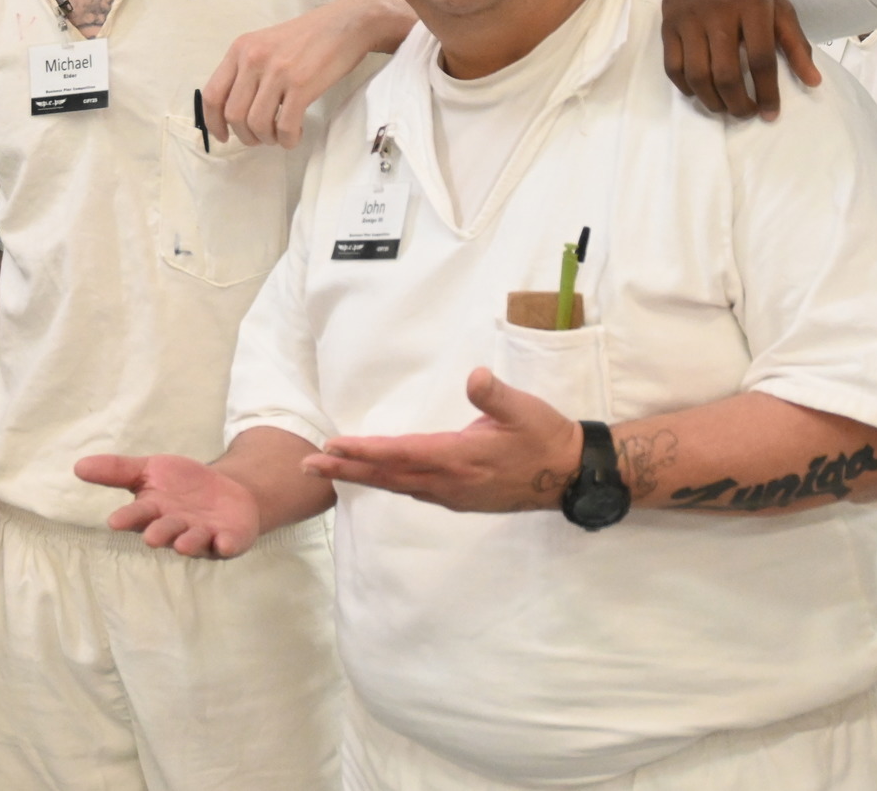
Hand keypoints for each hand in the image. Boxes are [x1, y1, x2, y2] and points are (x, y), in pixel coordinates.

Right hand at [75, 453, 262, 557]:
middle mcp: (175, 529)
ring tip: (182, 543)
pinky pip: (227, 544)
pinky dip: (225, 544)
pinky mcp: (229, 539)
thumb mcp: (150, 470)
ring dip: (187, 543)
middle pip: (164, 531)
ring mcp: (202, 536)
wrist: (228, 491)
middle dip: (159, 533)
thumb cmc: (182, 485)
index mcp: (153, 512)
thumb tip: (77, 466)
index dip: (128, 518)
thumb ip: (117, 470)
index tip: (115, 521)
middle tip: (151, 535)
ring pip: (193, 542)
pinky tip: (224, 541)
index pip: (137, 516)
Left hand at [201, 0, 413, 147]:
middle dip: (245, 135)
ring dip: (267, 139)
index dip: (213, 122)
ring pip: (257, 124)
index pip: (212, 94)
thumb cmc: (308, 38)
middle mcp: (254, 59)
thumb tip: (233, 109)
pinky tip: (295, 135)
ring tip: (279, 136)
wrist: (346, 24)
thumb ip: (247, 70)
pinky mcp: (301, 85)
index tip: (223, 136)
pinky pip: (285, 126)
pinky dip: (288, 139)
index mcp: (240, 49)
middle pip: (233, 114)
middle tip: (260, 138)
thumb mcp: (266, 45)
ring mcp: (277, 72)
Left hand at [304, 367, 582, 512]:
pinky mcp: (459, 499)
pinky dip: (387, 482)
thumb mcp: (524, 409)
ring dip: (362, 477)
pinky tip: (376, 477)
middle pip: (387, 476)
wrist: (568, 475)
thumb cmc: (545, 437)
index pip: (399, 454)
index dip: (364, 451)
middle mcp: (448, 482)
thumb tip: (475, 377)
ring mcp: (453, 494)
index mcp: (458, 458)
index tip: (332, 446)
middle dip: (346, 470)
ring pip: (397, 486)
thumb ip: (495, 395)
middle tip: (308, 466)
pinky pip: (414, 490)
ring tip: (330, 471)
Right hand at [660, 0, 817, 119]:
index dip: (767, 92)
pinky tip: (700, 92)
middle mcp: (719, 10)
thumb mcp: (779, 5)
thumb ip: (796, 44)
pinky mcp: (669, 23)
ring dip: (712, 101)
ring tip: (724, 107)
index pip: (761, 59)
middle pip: (726, 73)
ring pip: (697, 74)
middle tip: (745, 113)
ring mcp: (690, 17)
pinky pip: (673, 67)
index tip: (770, 113)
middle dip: (737, 104)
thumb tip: (813, 82)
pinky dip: (686, 87)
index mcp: (753, 5)